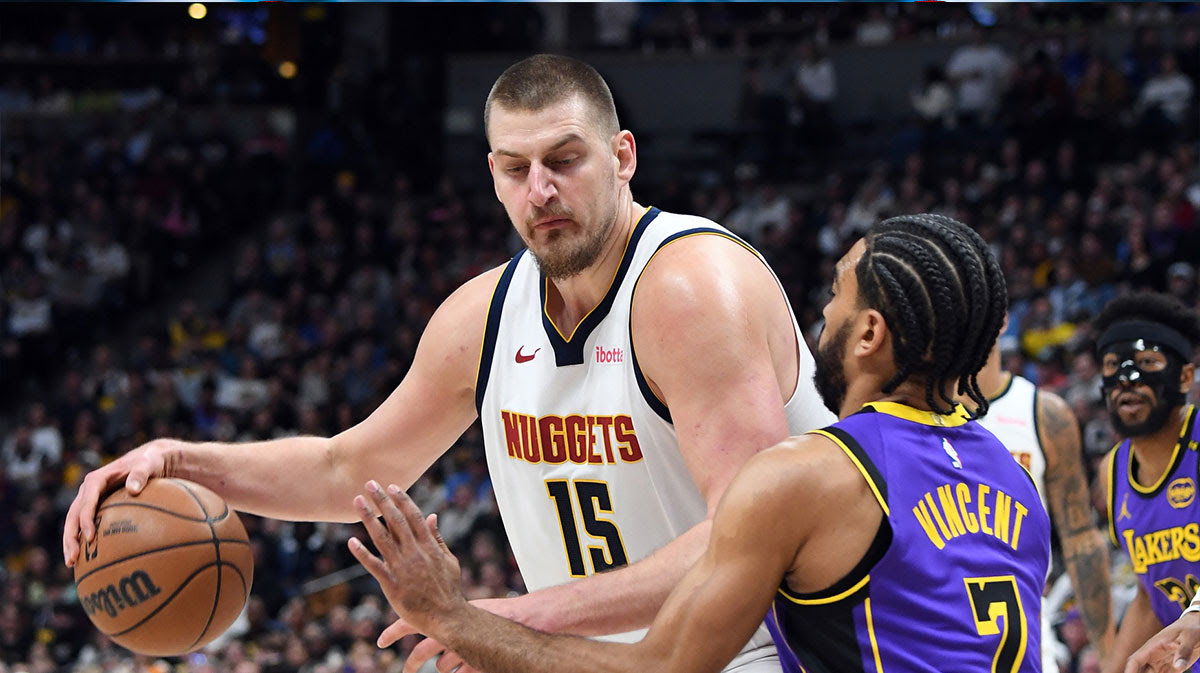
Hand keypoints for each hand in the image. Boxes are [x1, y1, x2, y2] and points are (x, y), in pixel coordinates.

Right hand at [62, 438, 174, 566]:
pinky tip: (85, 559)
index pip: (86, 502)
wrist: (148, 461)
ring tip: (71, 564)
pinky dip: (81, 540)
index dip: (86, 520)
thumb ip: (141, 475)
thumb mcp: (148, 465)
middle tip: (73, 559)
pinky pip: (83, 525)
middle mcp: (87, 491)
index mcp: (96, 480)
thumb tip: (133, 489)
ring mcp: (88, 500)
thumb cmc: (149, 463)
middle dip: (70, 537)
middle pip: (73, 516)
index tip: (90, 537)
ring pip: (73, 523)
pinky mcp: (94, 508)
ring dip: (70, 542)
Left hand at [348, 481, 465, 638]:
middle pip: (395, 521)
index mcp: (429, 546)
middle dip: (382, 500)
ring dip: (368, 517)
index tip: (390, 486)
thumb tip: (432, 516)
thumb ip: (437, 538)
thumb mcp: (448, 560)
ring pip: (381, 538)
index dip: (401, 499)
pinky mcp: (391, 584)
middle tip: (369, 484)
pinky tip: (351, 541)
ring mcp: (402, 568)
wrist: (447, 616)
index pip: (413, 516)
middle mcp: (414, 553)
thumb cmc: (449, 589)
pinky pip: (373, 565)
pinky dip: (362, 553)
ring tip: (358, 501)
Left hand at [380, 599, 519, 672]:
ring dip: (445, 666)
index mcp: (446, 615)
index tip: (380, 642)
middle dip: (411, 664)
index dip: (393, 632)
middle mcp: (450, 631)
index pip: (410, 622)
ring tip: (454, 661)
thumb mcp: (468, 608)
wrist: (525, 618)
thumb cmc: (496, 611)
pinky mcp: (474, 663)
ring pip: (441, 665)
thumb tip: (430, 621)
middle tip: (406, 672)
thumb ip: (450, 615)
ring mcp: (462, 648)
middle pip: (422, 652)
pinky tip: (466, 669)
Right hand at [1125, 612, 1199, 672]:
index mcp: (1153, 646)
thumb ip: (1183, 652)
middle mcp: (1154, 655)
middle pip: (1140, 671)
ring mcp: (1162, 662)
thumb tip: (1178, 668)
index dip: (1129, 670)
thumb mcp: (1189, 638)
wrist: (1197, 625)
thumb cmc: (1191, 628)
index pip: (1135, 660)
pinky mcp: (1172, 667)